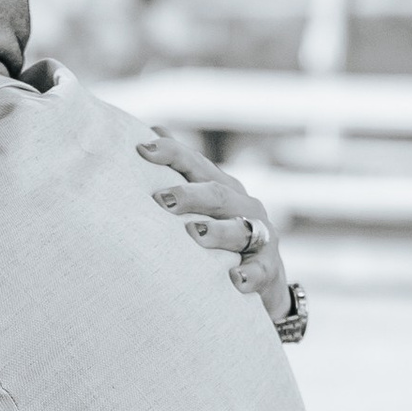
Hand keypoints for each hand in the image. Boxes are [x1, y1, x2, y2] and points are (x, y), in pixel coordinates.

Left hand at [137, 126, 295, 327]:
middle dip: (190, 195)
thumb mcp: (205, 204)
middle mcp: (244, 206)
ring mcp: (260, 236)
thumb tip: (154, 130)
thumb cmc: (222, 238)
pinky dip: (249, 274)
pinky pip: (260, 270)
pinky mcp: (268, 267)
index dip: (173, 154)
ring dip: (218, 231)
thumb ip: (184, 172)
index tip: (143, 150)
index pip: (197, 165)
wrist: (265, 278)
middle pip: (217, 194)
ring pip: (240, 229)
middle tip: (161, 199)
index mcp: (223, 188)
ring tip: (195, 234)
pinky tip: (234, 280)